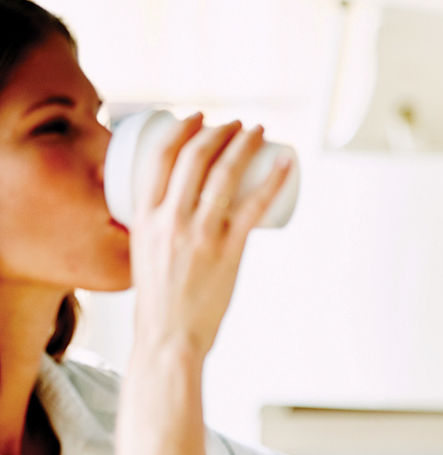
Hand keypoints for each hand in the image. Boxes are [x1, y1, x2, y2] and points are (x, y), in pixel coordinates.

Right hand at [128, 112, 291, 357]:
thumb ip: (160, 229)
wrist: (168, 338)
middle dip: (218, 130)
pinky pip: (254, 206)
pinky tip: (286, 164)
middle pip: (195, 157)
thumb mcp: (145, 252)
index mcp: (143, 216)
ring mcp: (200, 234)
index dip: (181, 128)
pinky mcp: (228, 251)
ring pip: (225, 175)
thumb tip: (186, 210)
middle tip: (236, 123)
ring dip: (244, 144)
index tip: (198, 116)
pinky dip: (273, 181)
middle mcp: (169, 219)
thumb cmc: (160, 301)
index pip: (159, 156)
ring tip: (258, 131)